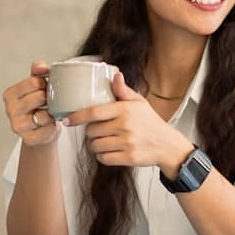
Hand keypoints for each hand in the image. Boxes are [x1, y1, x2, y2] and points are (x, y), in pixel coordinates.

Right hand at [3, 60, 60, 146]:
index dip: (46, 84)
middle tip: (50, 102)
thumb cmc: (39, 106)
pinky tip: (50, 125)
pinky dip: (53, 126)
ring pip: (45, 114)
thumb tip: (41, 66)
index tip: (46, 89)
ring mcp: (17, 125)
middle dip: (50, 98)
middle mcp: (10, 110)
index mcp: (10, 94)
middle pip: (40, 96)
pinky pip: (48, 129)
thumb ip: (37, 72)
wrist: (41, 132)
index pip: (34, 82)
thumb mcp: (37, 86)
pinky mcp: (28, 139)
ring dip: (52, 114)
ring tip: (50, 114)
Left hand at [63, 72, 193, 171]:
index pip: (93, 112)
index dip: (77, 117)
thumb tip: (115, 75)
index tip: (67, 119)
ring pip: (96, 146)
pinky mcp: (128, 158)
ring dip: (96, 145)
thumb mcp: (139, 102)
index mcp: (125, 109)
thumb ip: (124, 90)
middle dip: (90, 132)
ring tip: (105, 140)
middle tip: (98, 131)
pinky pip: (104, 159)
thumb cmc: (150, 122)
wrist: (167, 145)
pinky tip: (110, 151)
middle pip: (91, 131)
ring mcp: (127, 143)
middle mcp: (125, 126)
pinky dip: (103, 156)